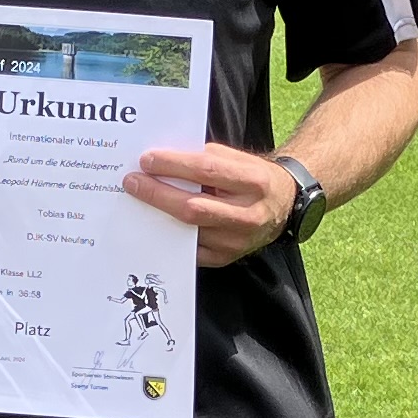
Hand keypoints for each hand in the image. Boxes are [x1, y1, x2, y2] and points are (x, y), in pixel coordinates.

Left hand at [126, 142, 294, 268]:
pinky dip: (169, 235)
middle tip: (132, 182)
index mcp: (253, 182)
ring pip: (189, 230)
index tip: (147, 160)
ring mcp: (237, 241)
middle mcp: (248, 215)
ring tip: (138, 200)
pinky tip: (153, 222)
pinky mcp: (227, 258)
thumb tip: (164, 161)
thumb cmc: (254, 178)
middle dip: (157, 193)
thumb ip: (206, 159)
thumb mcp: (238, 160)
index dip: (174, 165)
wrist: (285, 205)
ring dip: (158, 215)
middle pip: (193, 207)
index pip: (207, 171)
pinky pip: (190, 250)